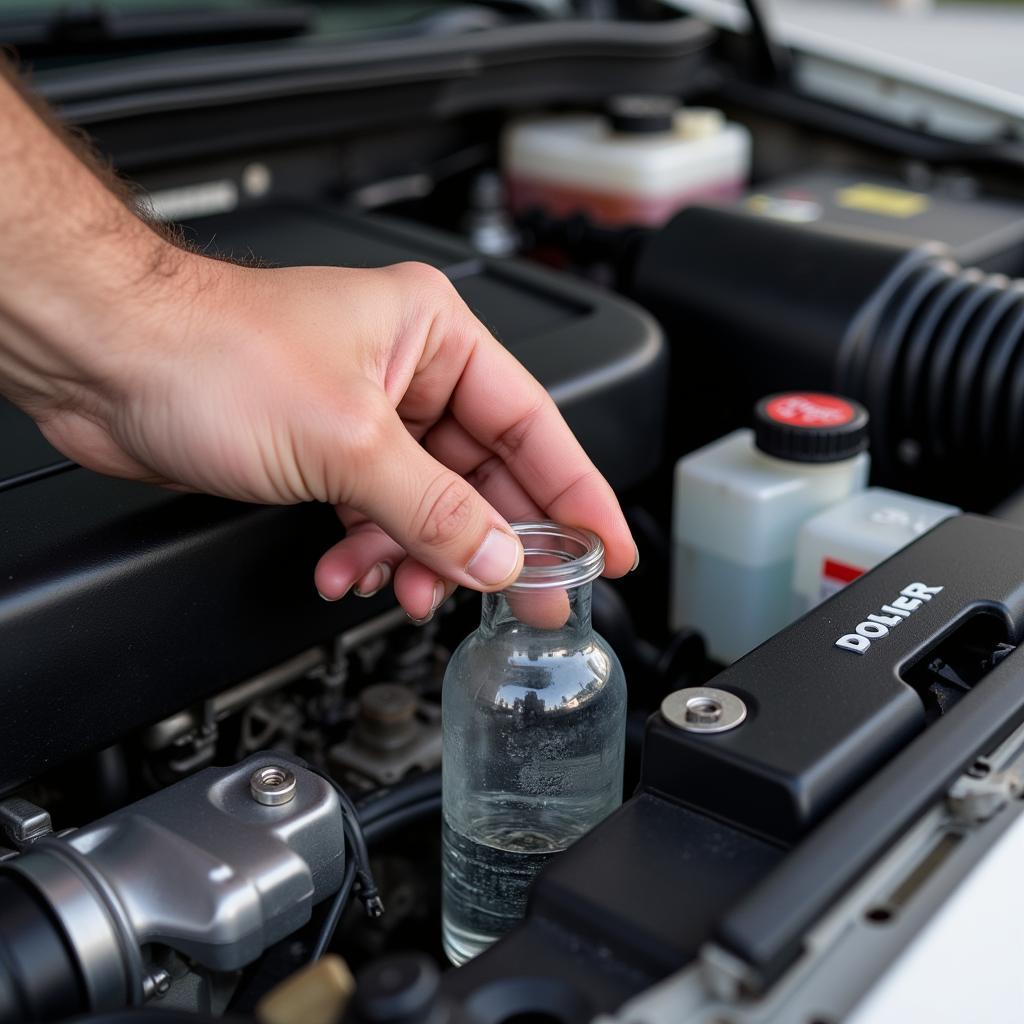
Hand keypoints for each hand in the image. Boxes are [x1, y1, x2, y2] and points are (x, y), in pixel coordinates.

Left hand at [25, 253, 636, 620]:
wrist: (104, 360)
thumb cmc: (209, 350)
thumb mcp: (347, 440)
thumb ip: (434, 509)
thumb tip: (500, 557)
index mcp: (434, 335)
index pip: (534, 423)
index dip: (576, 492)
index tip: (607, 547)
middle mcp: (407, 370)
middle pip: (484, 473)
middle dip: (498, 542)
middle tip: (533, 598)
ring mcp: (366, 413)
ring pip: (427, 503)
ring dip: (420, 555)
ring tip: (412, 591)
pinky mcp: (324, 449)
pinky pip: (375, 513)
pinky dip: (368, 550)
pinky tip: (348, 571)